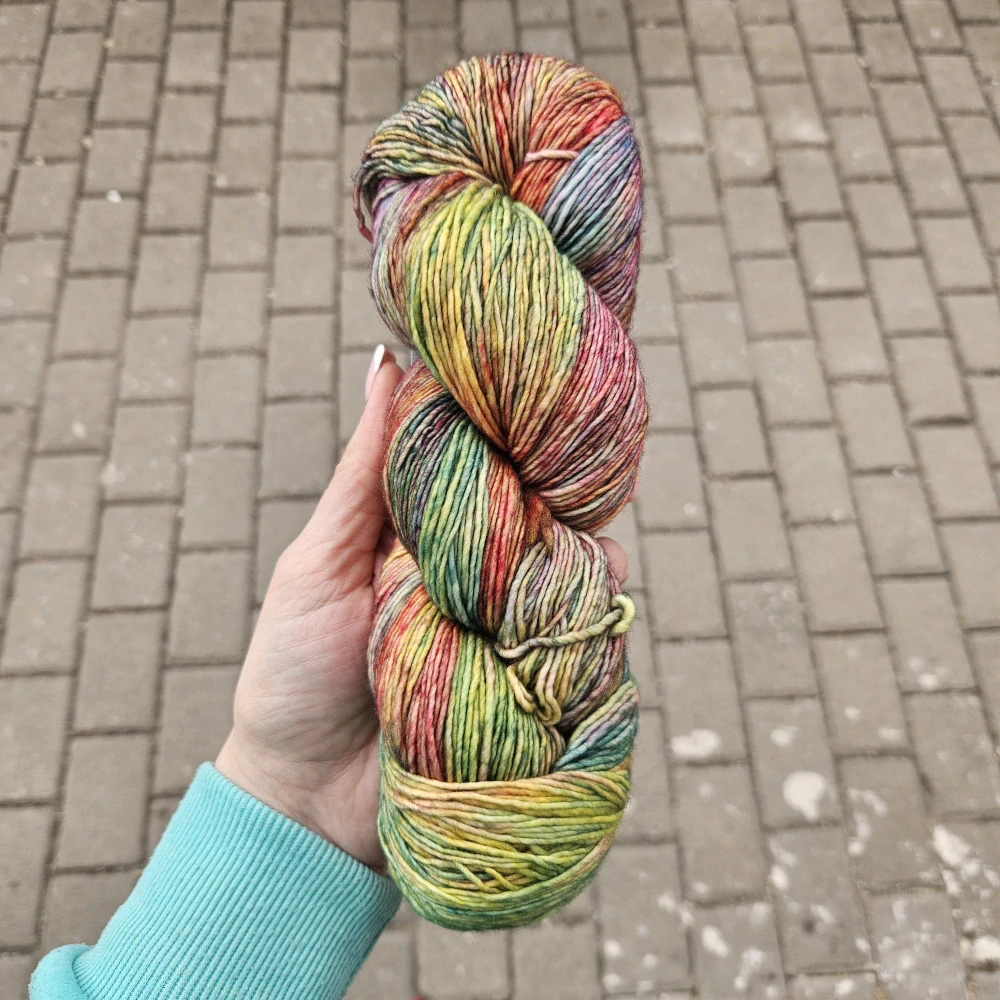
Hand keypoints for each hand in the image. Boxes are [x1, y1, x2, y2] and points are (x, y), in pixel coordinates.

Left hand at [217, 345, 632, 870]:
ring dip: (585, 562)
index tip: (549, 386)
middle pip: (543, 518)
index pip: (488, 467)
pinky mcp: (527, 685)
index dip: (519, 429)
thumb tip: (386, 362)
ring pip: (574, 577)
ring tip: (582, 559)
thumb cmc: (294, 672)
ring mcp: (504, 630)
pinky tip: (584, 616)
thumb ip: (362, 473)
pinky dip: (590, 627)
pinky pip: (580, 646)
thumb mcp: (318, 562)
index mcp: (425, 534)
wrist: (305, 800)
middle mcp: (474, 576)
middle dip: (569, 495)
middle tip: (591, 471)